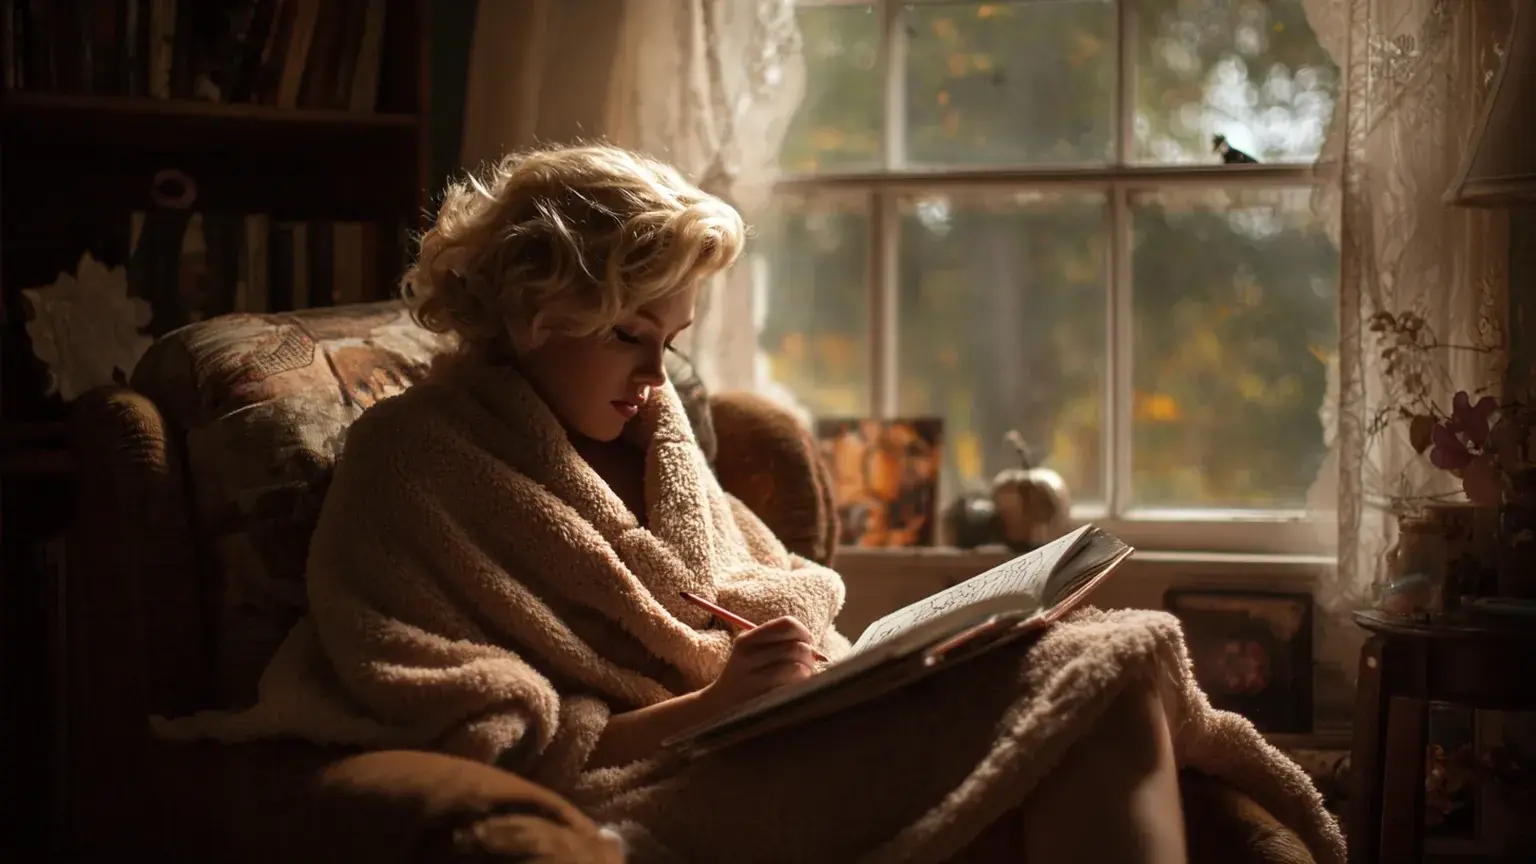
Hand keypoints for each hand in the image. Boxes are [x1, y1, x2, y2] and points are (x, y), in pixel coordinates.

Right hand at [699, 616, 818, 713]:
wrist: (718, 706)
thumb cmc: (746, 676)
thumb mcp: (752, 653)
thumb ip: (778, 644)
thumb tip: (812, 645)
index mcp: (747, 640)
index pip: (786, 625)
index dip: (803, 632)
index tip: (806, 642)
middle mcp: (747, 656)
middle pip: (796, 647)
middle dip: (809, 656)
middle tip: (807, 664)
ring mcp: (753, 678)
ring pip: (797, 667)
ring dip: (806, 672)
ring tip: (802, 676)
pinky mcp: (760, 697)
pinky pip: (792, 686)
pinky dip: (800, 685)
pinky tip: (795, 688)